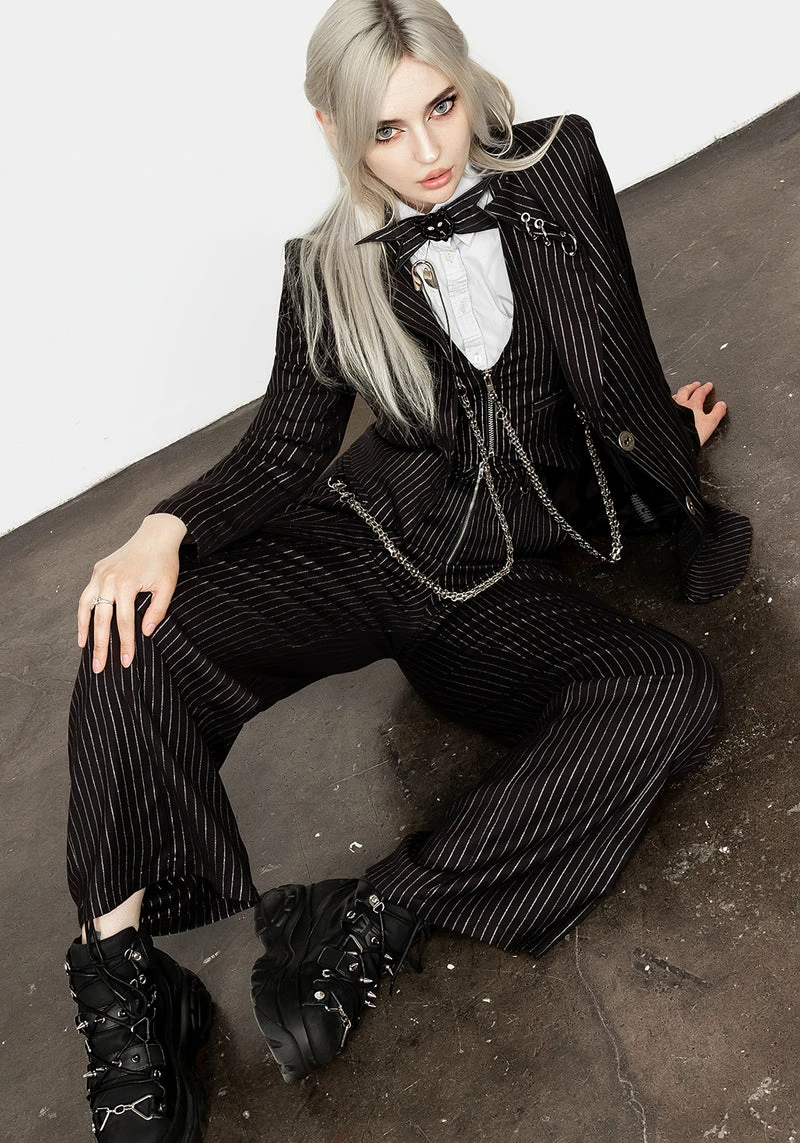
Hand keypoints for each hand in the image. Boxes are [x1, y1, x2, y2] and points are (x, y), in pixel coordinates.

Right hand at [78, 513, 186, 672]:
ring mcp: (100, 574)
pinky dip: (83, 612)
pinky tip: (84, 627)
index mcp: (127, 584)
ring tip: (85, 649)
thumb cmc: (164, 562)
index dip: (125, 644)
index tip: (126, 662)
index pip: (124, 622)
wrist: (156, 535)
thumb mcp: (167, 587)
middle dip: (101, 645)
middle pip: (102, 619)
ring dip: (84, 629)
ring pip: (86, 606)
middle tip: (99, 667)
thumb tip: (145, 633)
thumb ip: (157, 611)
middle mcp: (109, 580)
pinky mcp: (97, 570)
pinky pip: (86, 595)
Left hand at [672, 381, 726, 445]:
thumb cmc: (690, 435)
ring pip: (674, 397)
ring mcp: (670, 411)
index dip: (705, 388)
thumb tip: (722, 405)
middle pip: (685, 391)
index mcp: (692, 405)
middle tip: (696, 384)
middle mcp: (680, 405)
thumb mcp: (710, 424)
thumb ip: (717, 413)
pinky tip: (669, 407)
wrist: (674, 443)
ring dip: (679, 394)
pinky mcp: (663, 417)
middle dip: (691, 387)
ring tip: (681, 393)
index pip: (700, 392)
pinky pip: (667, 406)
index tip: (708, 385)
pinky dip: (670, 403)